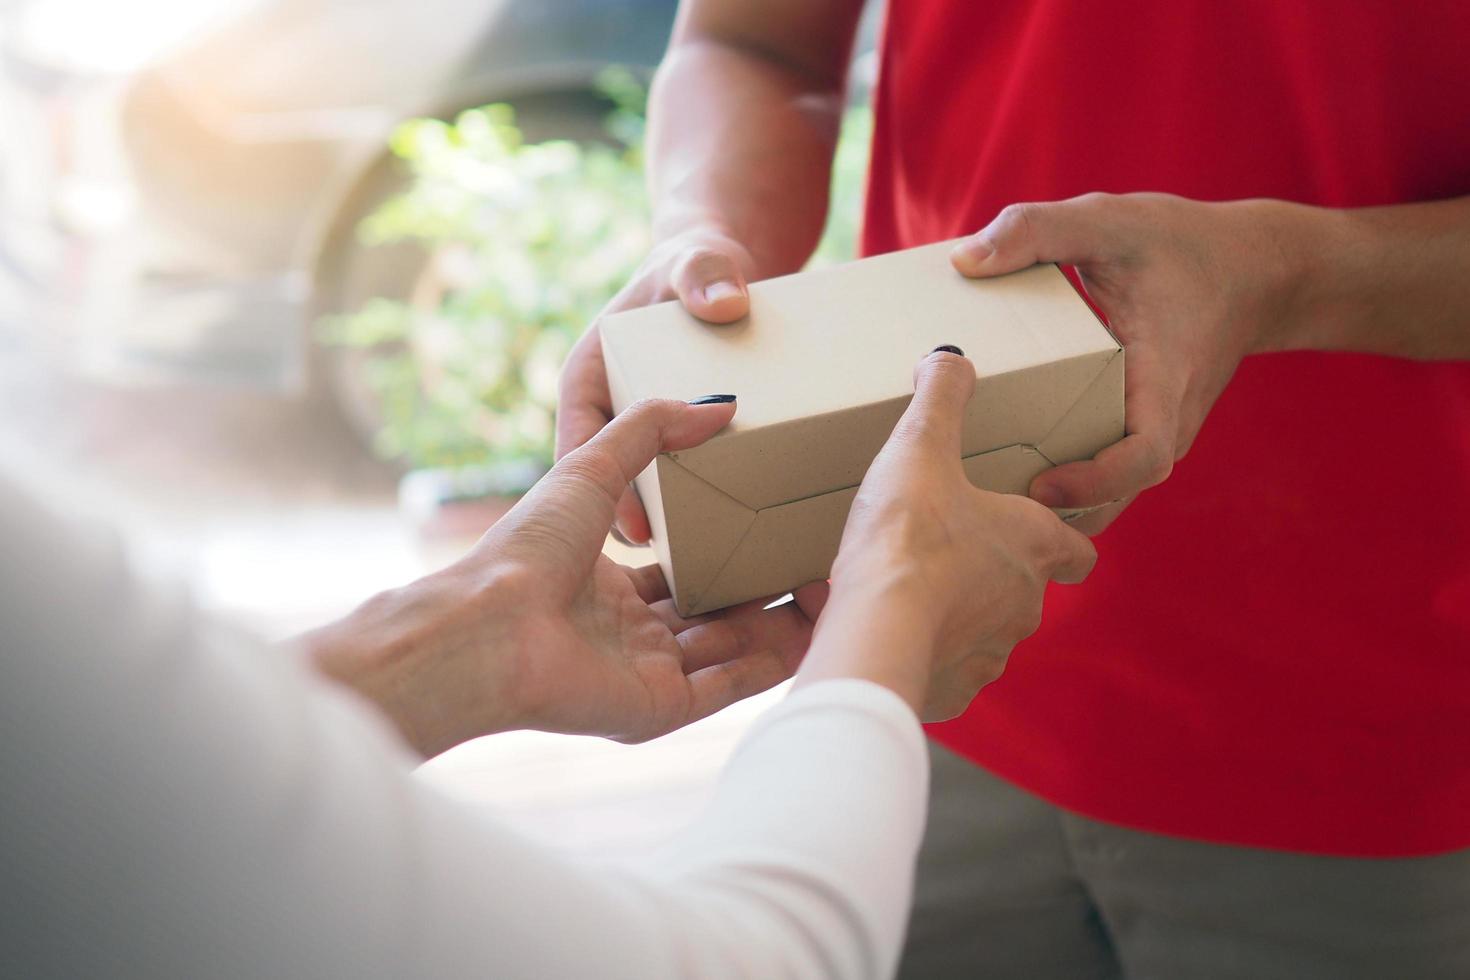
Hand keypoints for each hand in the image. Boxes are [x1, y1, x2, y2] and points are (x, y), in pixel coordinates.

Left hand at [306, 397, 826, 757]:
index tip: (774, 528)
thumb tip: (719, 403)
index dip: (727, 554)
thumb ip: (651, 430)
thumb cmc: (526, 549)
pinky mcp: (659, 711)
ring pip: (730, 651)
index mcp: (606, 585)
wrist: (491, 625)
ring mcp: (644, 676)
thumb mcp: (590, 466)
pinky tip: (814, 635)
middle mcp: (627, 636)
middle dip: (764, 593)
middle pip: (713, 615)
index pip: (681, 575)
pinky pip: (728, 688)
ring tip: (831, 592)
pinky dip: (770, 664)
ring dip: (780, 625)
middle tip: (816, 562)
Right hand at [557, 226, 756, 542]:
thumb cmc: (697, 266)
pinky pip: (685, 493)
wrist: (722, 277)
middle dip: (638, 527)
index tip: (632, 527)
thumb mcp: (697, 263)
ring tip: (705, 578)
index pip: (580, 443)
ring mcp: (643, 440)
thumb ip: (704, 273)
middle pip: (611, 486)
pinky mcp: (680, 451)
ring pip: (648, 499)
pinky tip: (739, 552)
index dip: (601, 490)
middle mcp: (608, 418)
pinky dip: (705, 518)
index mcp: (589, 380)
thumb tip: (725, 303)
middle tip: (672, 571)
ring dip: (673, 533)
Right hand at [798, 349, 1096, 720]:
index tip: (1041, 528)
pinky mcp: (955, 689)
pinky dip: (927, 656)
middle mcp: (1026, 604)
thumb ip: (941, 398)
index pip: (1078, 547)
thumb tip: (950, 359)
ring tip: (911, 594)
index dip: (1063, 536)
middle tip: (949, 552)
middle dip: (993, 573)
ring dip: (958, 615)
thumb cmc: (909, 537)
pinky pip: (947, 671)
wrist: (876, 630)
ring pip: (986, 633)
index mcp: (1033, 544)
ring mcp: (992, 652)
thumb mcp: (920, 447)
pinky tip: (891, 634)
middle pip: (1027, 589)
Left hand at [951, 193, 1303, 532]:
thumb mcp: (1108, 222)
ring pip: (1111, 495)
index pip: (1143, 458)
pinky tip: (1010, 475)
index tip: (1041, 485)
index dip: (1094, 482)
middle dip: (1059, 512)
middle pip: (1117, 496)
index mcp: (1164, 381)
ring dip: (1060, 509)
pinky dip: (1069, 486)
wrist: (1255, 269)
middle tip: (986, 507)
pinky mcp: (1146, 431)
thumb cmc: (1183, 245)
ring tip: (988, 502)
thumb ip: (1036, 230)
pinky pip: (1110, 477)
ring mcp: (1160, 432)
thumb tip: (963, 261)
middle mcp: (1168, 421)